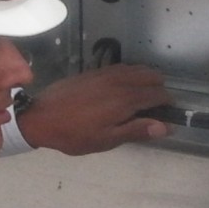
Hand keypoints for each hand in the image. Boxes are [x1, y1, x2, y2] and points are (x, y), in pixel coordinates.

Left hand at [14, 62, 173, 155]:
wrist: (41, 117)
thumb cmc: (74, 134)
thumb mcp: (106, 139)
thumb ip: (137, 130)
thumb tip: (166, 127)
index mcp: (125, 99)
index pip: (158, 94)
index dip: (167, 104)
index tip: (167, 116)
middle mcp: (119, 81)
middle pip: (152, 77)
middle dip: (159, 90)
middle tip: (153, 109)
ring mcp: (106, 73)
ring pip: (138, 69)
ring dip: (146, 80)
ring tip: (141, 99)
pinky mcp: (95, 71)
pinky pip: (122, 67)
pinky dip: (131, 75)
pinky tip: (124, 89)